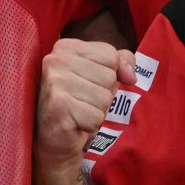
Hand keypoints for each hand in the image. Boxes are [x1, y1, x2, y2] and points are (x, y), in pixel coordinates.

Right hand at [34, 38, 135, 172]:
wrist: (53, 137)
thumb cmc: (79, 101)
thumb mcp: (100, 75)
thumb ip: (120, 62)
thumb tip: (130, 76)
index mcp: (66, 46)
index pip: (110, 55)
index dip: (108, 74)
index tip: (88, 83)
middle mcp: (56, 59)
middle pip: (109, 77)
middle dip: (102, 94)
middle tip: (82, 101)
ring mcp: (55, 81)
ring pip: (105, 97)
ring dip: (96, 110)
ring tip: (79, 111)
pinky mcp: (59, 105)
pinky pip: (96, 117)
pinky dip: (90, 125)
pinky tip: (75, 122)